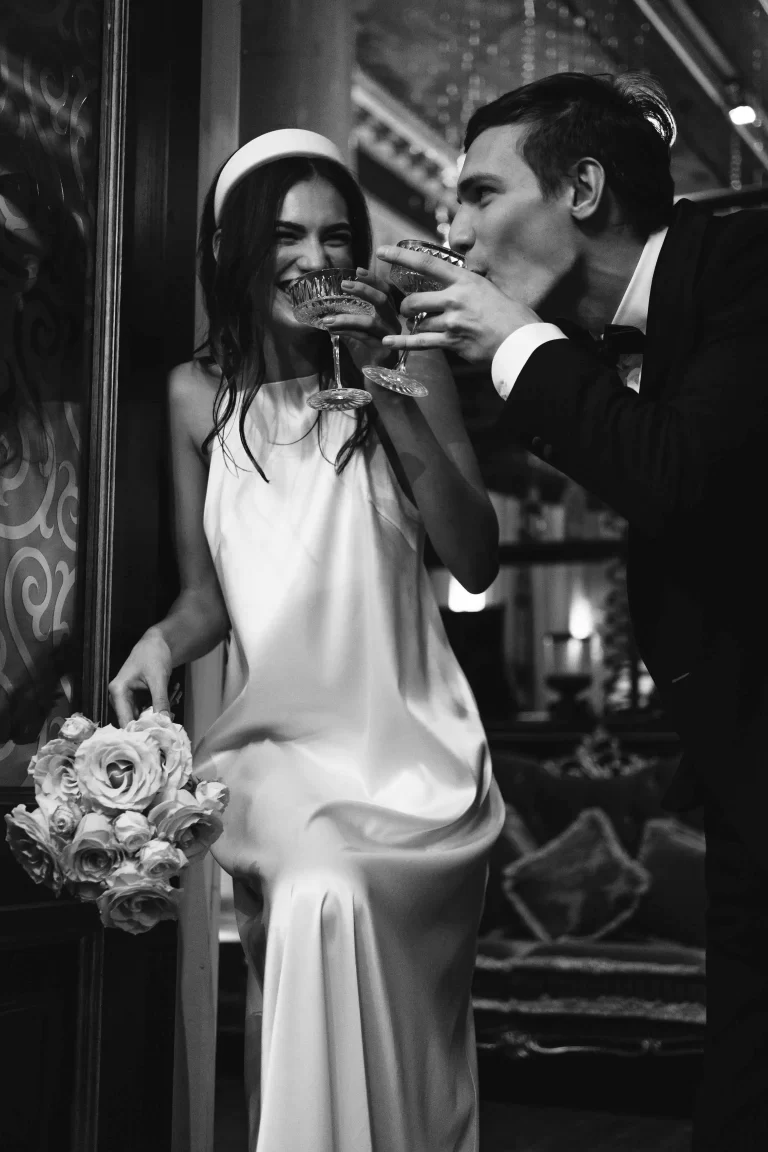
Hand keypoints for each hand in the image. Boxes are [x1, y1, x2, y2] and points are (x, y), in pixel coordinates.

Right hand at [108, 628, 172, 726]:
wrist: (157, 643)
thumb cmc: (153, 655)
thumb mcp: (158, 679)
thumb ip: (160, 701)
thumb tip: (164, 722)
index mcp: (118, 691)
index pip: (125, 720)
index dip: (139, 731)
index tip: (156, 736)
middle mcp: (119, 697)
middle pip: (134, 720)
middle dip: (154, 719)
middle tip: (172, 714)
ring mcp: (127, 699)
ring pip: (143, 716)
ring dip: (160, 711)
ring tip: (173, 695)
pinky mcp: (136, 699)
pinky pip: (148, 710)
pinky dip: (160, 706)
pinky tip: (172, 695)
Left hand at [321, 267, 400, 366]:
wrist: (377, 381)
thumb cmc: (369, 356)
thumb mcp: (358, 334)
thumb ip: (349, 322)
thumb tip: (330, 310)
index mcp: (389, 316)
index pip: (386, 292)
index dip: (373, 280)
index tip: (358, 270)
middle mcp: (393, 324)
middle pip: (383, 301)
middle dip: (364, 290)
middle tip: (344, 284)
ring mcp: (390, 338)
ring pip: (370, 321)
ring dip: (346, 318)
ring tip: (327, 318)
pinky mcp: (384, 351)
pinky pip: (363, 338)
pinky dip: (346, 332)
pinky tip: (332, 330)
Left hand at [376, 244, 540, 364]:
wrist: (521, 339)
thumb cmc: (511, 314)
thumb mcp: (489, 288)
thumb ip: (467, 286)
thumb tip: (455, 284)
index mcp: (464, 280)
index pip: (426, 263)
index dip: (401, 256)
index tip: (382, 251)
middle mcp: (455, 298)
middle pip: (414, 300)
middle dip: (407, 307)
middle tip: (410, 310)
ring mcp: (452, 321)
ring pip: (419, 323)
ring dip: (416, 326)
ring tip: (423, 327)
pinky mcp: (452, 342)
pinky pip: (421, 343)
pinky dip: (403, 343)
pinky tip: (388, 341)